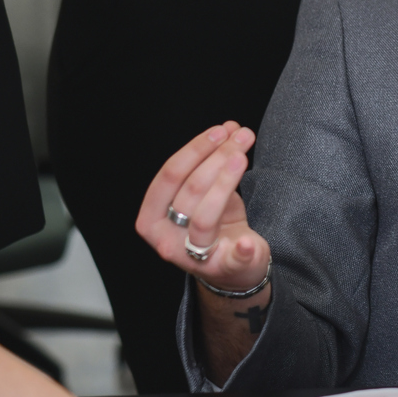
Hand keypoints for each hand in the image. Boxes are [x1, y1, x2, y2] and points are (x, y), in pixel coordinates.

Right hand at [137, 122, 270, 299]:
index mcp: (151, 219)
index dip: (194, 150)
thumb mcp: (206, 193)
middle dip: (217, 157)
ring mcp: (192, 258)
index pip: (168, 177)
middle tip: (242, 136)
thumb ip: (214, 162)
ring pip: (206, 215)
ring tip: (244, 154)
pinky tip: (247, 242)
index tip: (219, 132)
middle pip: (190, 190)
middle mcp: (166, 240)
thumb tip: (231, 127)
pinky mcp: (224, 268)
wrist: (231, 267)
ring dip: (227, 179)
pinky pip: (231, 259)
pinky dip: (240, 250)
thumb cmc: (212, 225)